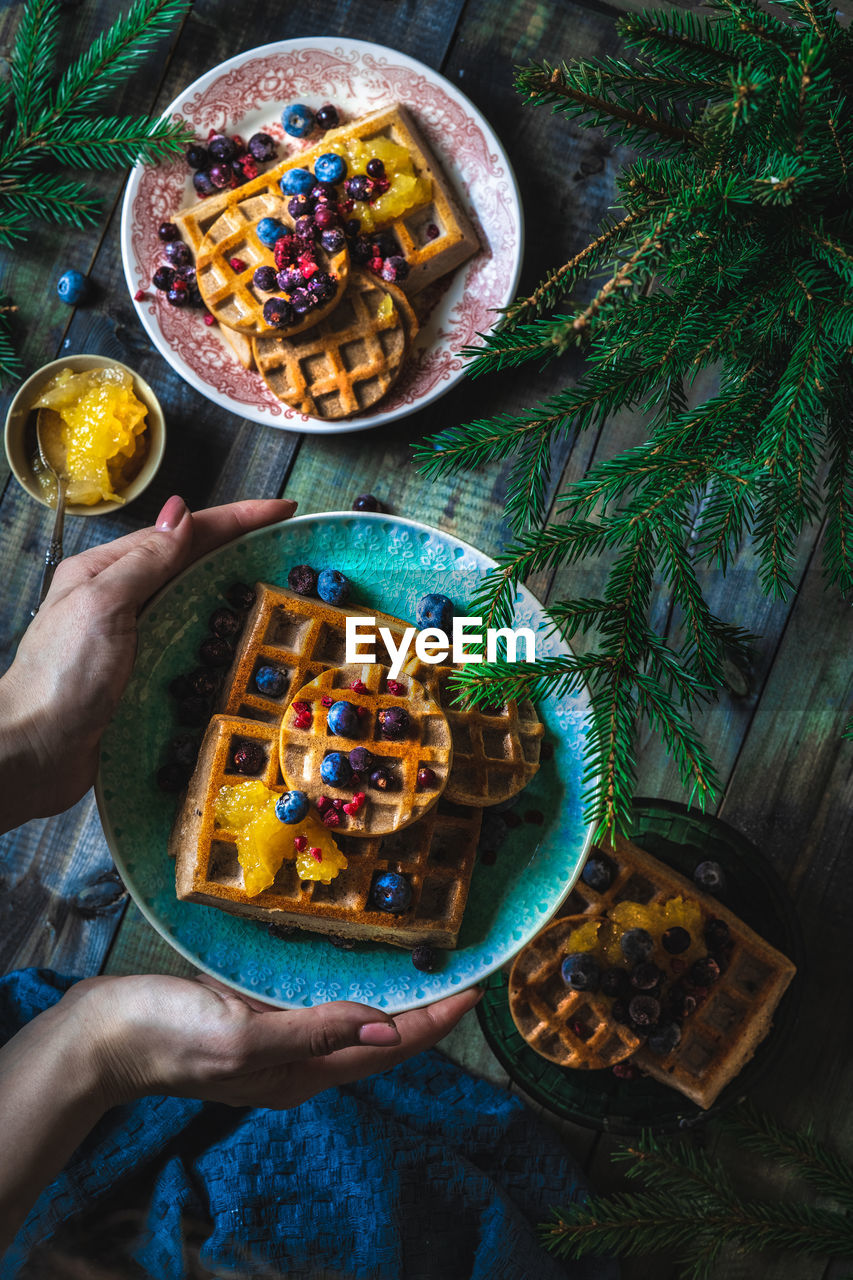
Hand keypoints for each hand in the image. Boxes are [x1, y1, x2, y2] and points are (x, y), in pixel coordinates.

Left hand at [0, 495, 294, 829]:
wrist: (34, 752)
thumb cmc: (61, 676)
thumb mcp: (103, 605)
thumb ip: (144, 561)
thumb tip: (182, 513)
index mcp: (107, 572)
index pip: (183, 533)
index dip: (235, 518)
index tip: (282, 509)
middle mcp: (123, 601)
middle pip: (193, 564)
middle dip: (241, 550)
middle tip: (292, 547)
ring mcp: (136, 641)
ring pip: (195, 605)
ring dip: (236, 595)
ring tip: (282, 592)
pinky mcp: (146, 679)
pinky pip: (192, 649)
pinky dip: (221, 641)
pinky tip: (247, 646)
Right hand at [0, 972, 480, 1251]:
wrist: (101, 1036)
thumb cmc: (168, 1035)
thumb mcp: (244, 1036)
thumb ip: (315, 1032)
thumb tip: (387, 1033)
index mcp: (299, 1072)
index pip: (387, 1049)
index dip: (433, 1023)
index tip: (473, 994)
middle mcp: (295, 1062)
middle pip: (378, 1041)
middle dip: (425, 1015)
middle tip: (464, 980)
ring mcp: (273, 1042)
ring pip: (351, 1024)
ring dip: (391, 1002)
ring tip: (426, 975)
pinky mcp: (252, 1018)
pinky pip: (316, 1007)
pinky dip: (347, 989)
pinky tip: (351, 968)